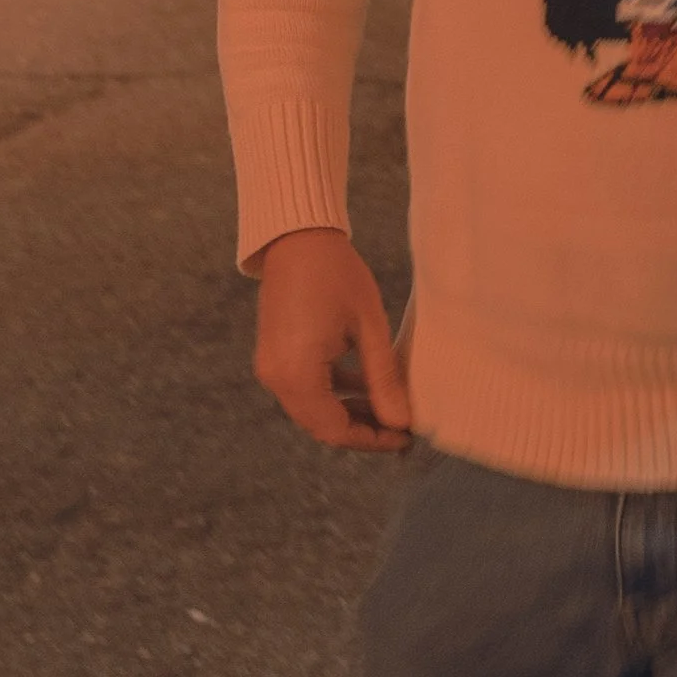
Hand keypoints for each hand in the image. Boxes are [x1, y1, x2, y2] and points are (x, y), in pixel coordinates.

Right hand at [252, 228, 411, 452]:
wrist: (296, 236)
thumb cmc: (336, 274)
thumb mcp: (369, 328)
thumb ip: (383, 380)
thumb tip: (401, 422)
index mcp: (298, 374)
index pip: (335, 431)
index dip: (372, 440)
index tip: (404, 436)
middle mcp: (277, 378)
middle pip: (321, 425)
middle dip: (362, 428)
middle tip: (399, 424)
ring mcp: (271, 366)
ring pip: (313, 408)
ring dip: (348, 411)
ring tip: (387, 405)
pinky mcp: (273, 354)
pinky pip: (303, 387)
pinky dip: (332, 392)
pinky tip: (362, 382)